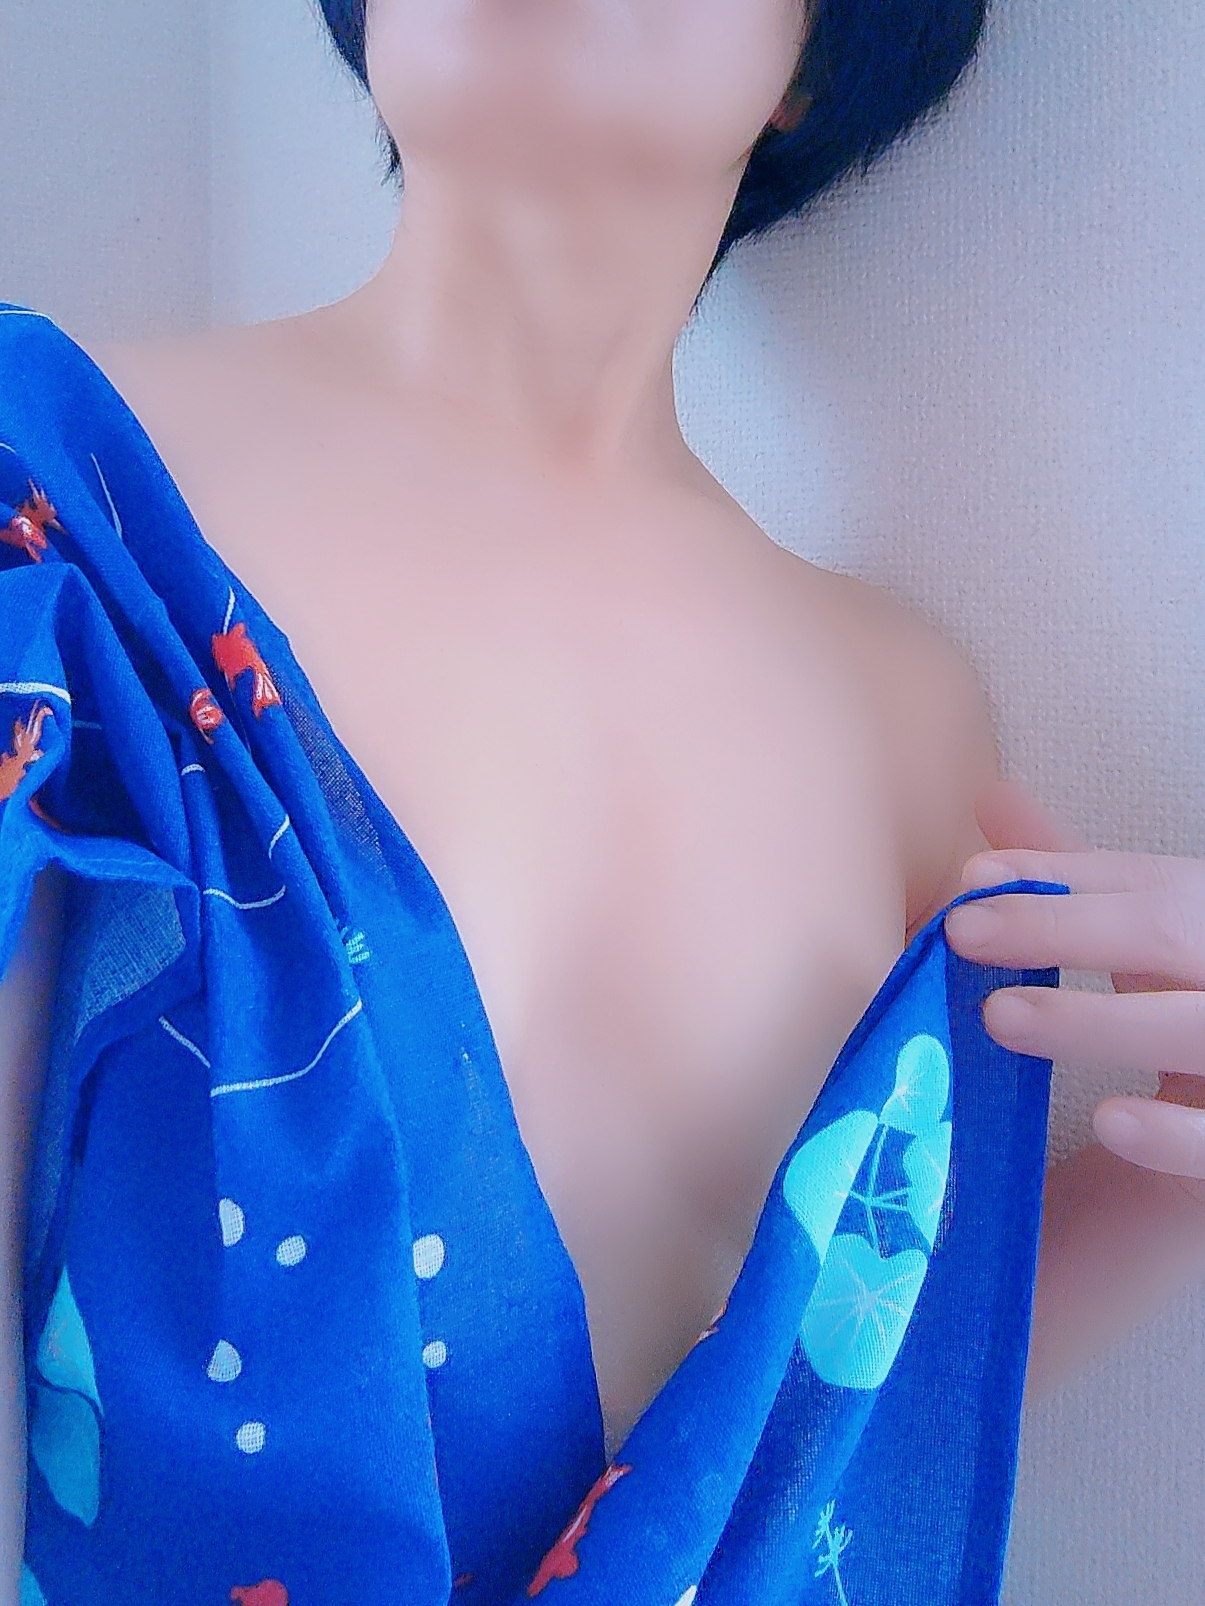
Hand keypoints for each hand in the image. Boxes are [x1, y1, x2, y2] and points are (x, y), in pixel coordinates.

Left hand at [944, 780, 1204, 1194]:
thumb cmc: (1190, 994)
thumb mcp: (1147, 931)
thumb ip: (1075, 881)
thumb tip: (991, 795)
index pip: (1148, 887)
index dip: (1060, 881)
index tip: (971, 882)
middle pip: (1168, 933)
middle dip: (1064, 928)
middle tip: (963, 933)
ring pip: (1193, 1029)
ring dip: (1098, 1021)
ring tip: (1000, 1017)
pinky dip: (1173, 1133)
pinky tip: (1112, 1120)